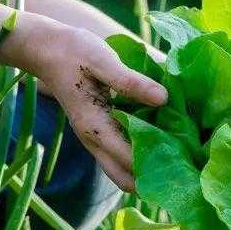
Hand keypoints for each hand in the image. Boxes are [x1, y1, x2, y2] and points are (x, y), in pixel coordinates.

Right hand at [17, 18, 166, 191]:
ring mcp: (94, 140)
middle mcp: (94, 141)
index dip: (156, 167)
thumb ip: (131, 82)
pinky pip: (119, 156)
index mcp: (96, 127)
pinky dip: (138, 157)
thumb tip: (164, 98)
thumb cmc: (74, 52)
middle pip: (124, 179)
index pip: (129, 161)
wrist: (46, 49)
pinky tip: (161, 143)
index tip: (184, 165)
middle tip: (182, 170)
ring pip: (121, 171)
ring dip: (145, 170)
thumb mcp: (103, 61)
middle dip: (151, 180)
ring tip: (175, 159)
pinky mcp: (98, 133)